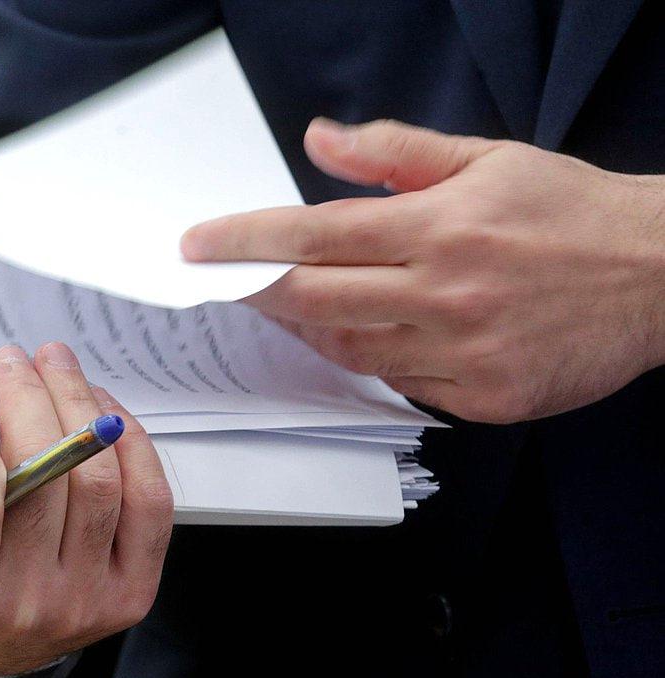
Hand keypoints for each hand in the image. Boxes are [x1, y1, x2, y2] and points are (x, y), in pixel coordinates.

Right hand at [0, 343, 173, 674]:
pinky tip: (104, 409)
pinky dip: (132, 447)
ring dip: (81, 408)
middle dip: (30, 400)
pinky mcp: (131, 590)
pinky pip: (149, 505)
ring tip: (56, 365)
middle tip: (12, 357)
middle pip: (43, 482)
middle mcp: (24, 603)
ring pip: (96, 482)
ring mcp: (86, 598)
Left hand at [182, 118, 664, 422]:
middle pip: (316, 299)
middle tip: (228, 284)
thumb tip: (319, 140)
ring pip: (352, 349)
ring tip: (294, 306)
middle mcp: (446, 292)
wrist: (663, 272)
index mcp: (439, 227)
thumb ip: (395, 151)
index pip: (313, 236)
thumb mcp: (486, 158)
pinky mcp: (486, 397)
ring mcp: (466, 351)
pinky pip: (402, 385)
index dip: (246, 242)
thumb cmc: (570, 210)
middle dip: (259, 293)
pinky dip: (372, 361)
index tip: (199, 247)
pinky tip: (366, 336)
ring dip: (311, 328)